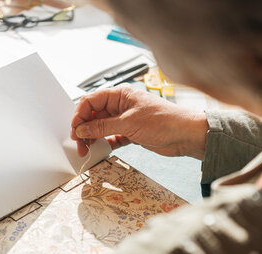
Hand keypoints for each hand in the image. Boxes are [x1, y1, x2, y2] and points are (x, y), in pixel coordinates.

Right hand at [71, 84, 208, 157]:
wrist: (186, 135)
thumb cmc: (164, 121)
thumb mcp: (128, 123)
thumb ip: (103, 127)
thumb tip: (82, 129)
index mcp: (120, 95)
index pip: (91, 101)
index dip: (79, 115)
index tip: (75, 130)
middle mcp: (121, 106)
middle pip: (93, 115)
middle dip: (84, 129)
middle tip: (79, 144)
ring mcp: (125, 119)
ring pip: (101, 128)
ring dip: (93, 138)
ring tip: (88, 149)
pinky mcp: (131, 132)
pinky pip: (112, 137)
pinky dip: (105, 143)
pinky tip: (101, 150)